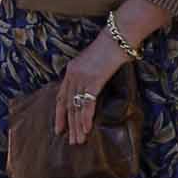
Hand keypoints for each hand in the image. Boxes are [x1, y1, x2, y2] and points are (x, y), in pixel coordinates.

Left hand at [54, 27, 127, 145]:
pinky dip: (86, 118)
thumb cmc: (112, 48)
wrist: (118, 37)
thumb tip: (91, 89)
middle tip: (70, 140)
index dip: (60, 113)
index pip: (61, 96)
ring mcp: (82, 78)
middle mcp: (73, 75)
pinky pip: (87, 104)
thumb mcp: (95, 62)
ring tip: (78, 140)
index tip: (59, 128)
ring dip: (77, 126)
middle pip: (67, 104)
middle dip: (68, 124)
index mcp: (71, 71)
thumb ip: (90, 75)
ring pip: (76, 107)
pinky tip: (86, 129)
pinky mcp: (93, 80)